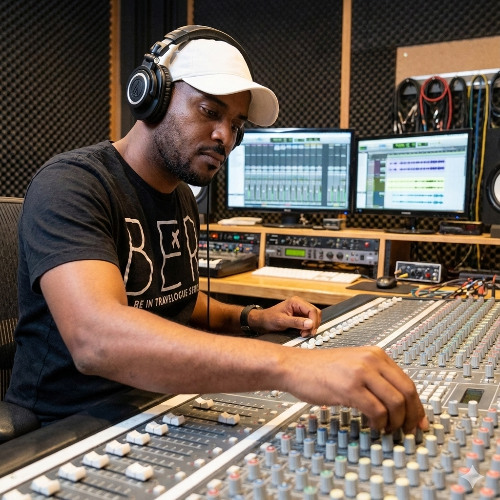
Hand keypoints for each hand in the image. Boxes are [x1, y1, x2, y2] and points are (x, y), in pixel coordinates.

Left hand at [249, 296, 320, 336]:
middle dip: (313, 324)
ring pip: (313, 317)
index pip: (312, 310)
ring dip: (311, 327)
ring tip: (303, 333)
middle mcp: (299, 304)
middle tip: (308, 333)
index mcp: (296, 302)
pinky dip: (308, 328)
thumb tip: (310, 323)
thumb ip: (296, 322)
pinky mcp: (300, 316)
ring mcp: (300, 310)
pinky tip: (302, 332)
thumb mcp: (282, 321)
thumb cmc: (269, 319)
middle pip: (315, 313)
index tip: (310, 330)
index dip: (314, 321)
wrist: (262, 321)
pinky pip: (309, 321)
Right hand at [282, 345, 427, 432]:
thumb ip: (375, 378)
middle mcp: (371, 360)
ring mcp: (361, 373)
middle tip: (408, 430)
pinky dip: (380, 424)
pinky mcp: (350, 388)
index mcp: (375, 354)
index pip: (408, 381)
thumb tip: (397, 403)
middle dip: (411, 416)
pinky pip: (377, 411)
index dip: (417, 406)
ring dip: (395, 423)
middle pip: (407, 392)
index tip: (418, 421)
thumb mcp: (353, 365)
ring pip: (395, 403)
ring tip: (387, 430)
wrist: (294, 366)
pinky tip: (374, 426)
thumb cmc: (319, 369)